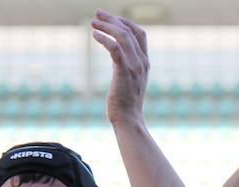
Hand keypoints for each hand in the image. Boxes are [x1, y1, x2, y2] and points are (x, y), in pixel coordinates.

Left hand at [91, 10, 148, 124]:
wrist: (129, 120)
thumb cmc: (126, 105)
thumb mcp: (130, 81)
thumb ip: (126, 66)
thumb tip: (116, 56)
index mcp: (145, 63)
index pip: (139, 34)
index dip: (125, 22)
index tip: (111, 19)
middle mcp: (142, 62)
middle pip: (129, 31)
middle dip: (112, 19)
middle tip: (97, 14)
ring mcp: (134, 66)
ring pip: (122, 36)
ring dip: (106, 26)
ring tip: (93, 23)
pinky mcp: (124, 72)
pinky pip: (114, 48)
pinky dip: (104, 39)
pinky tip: (94, 35)